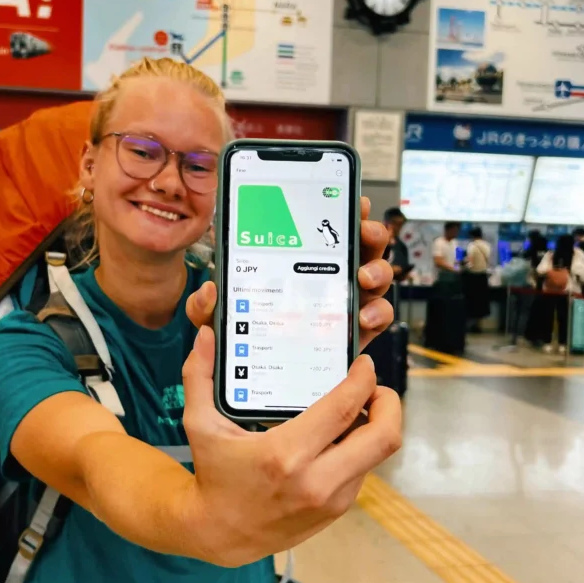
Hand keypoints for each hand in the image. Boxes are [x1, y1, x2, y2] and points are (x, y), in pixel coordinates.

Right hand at [181, 327, 401, 565]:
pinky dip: (358, 449)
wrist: (219, 534)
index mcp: (285, 454)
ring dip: (373, 426)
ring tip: (355, 408)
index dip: (363, 380)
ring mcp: (331, 499)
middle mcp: (315, 480)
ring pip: (377, 453)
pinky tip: (339, 437)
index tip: (364, 363)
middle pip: (383, 436)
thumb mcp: (200, 424)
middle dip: (389, 403)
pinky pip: (362, 471)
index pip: (345, 409)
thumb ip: (199, 376)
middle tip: (374, 387)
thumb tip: (206, 334)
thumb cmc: (213, 473)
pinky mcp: (336, 511)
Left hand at [186, 196, 393, 351]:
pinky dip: (377, 313)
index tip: (352, 200)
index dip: (343, 210)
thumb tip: (209, 293)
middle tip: (363, 232)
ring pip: (376, 277)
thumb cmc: (242, 339)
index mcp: (297, 262)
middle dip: (370, 233)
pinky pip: (377, 317)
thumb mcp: (219, 320)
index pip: (325, 229)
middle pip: (361, 245)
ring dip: (377, 270)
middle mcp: (327, 277)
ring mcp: (345, 302)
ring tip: (363, 277)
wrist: (257, 382)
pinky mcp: (354, 333)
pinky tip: (362, 316)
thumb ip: (205, 308)